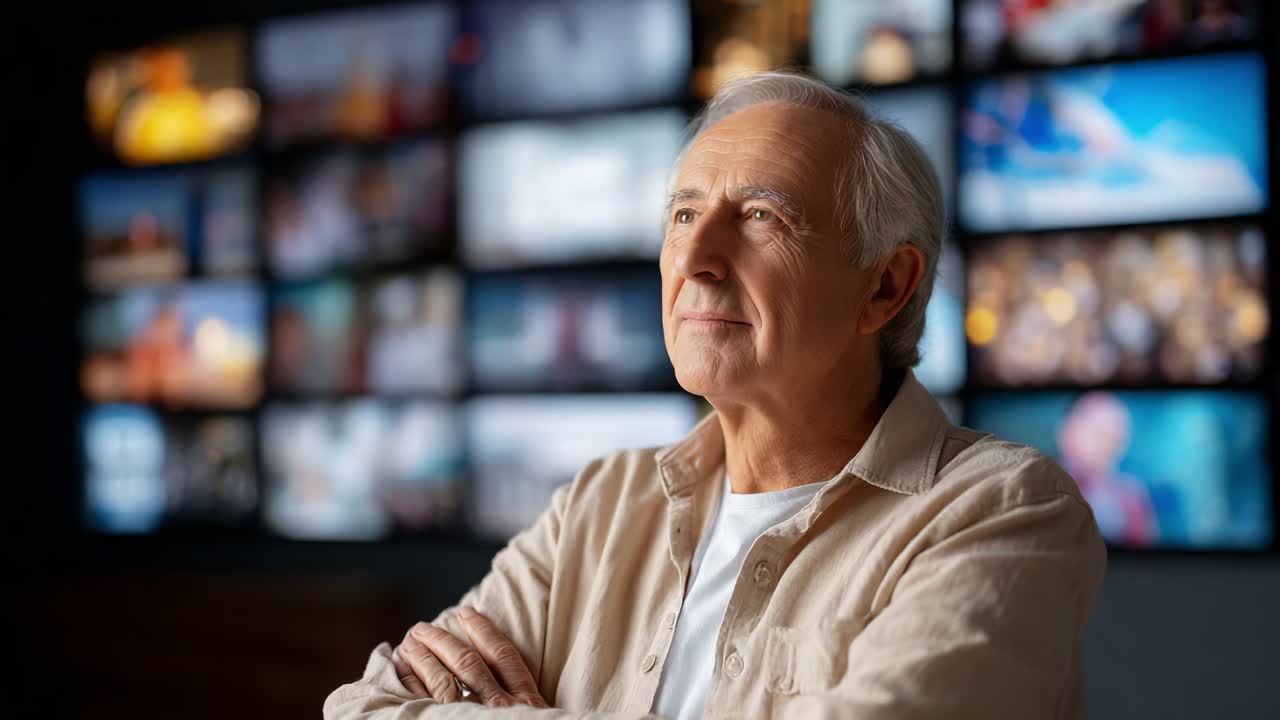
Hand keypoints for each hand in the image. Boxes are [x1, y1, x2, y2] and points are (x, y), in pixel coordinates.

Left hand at [391, 605, 548, 708]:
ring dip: (425, 657)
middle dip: (444, 641)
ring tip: (410, 643)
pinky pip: (430, 702)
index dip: (484, 631)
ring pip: (448, 679)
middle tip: (424, 627)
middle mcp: (504, 709)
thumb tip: (504, 689)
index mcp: (527, 704)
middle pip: (470, 664)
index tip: (466, 613)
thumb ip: (523, 705)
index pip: (504, 657)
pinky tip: (404, 673)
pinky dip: (414, 684)